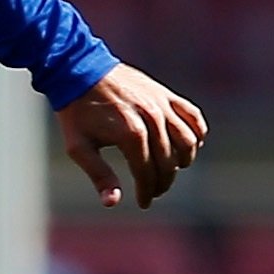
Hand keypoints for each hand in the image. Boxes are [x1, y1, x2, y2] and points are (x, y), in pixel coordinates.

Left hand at [56, 63, 205, 208]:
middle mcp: (151, 118)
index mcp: (130, 133)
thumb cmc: (77, 112)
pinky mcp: (165, 93)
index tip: (143, 203)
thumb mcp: (79, 147)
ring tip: (170, 170)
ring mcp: (161, 103)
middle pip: (168, 161)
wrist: (79, 70)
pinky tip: (188, 146)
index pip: (147, 172)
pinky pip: (192, 116)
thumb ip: (99, 175)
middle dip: (162, 182)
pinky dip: (196, 133)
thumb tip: (113, 203)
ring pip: (187, 141)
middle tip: (153, 192)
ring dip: (183, 161)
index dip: (147, 192)